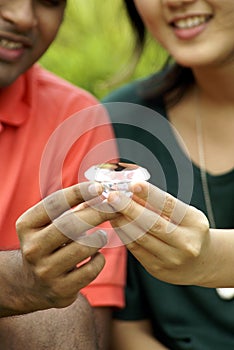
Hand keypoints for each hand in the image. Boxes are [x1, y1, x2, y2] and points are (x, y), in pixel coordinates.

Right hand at [14, 182, 116, 313]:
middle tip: (115, 206)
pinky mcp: (60, 290)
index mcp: (26, 225)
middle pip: (71, 224)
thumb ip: (72, 209)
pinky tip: (95, 256)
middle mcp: (32, 248)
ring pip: (85, 247)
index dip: (78, 193)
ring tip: (101, 237)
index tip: (99, 187)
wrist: (32, 283)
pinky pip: (91, 269)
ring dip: (99, 239)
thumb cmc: (49, 243)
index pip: (54, 203)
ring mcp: (45, 271)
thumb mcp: (51, 224)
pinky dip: (99, 259)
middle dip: (98, 212)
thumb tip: (101, 193)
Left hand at [107, 181, 210, 285]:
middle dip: (130, 208)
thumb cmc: (188, 230)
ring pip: (141, 237)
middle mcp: (186, 244)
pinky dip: (124, 234)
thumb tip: (133, 190)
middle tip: (113, 196)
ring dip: (122, 221)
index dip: (150, 194)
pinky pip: (135, 249)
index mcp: (195, 224)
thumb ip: (160, 204)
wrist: (200, 264)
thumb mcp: (183, 214)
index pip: (170, 206)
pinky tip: (116, 222)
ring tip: (110, 208)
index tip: (133, 184)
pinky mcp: (157, 269)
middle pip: (153, 223)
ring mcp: (171, 259)